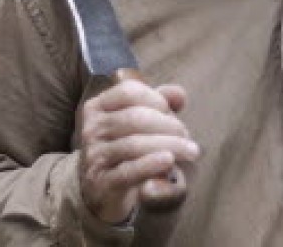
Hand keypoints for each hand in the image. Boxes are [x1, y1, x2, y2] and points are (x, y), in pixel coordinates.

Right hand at [77, 77, 198, 223]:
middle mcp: (92, 128)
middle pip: (134, 118)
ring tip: (190, 151)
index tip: (172, 112)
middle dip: (168, 125)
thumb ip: (159, 103)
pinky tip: (169, 161)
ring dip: (168, 145)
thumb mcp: (138, 122)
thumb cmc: (125, 150)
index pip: (128, 92)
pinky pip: (129, 171)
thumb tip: (179, 95)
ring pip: (134, 144)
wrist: (102, 191)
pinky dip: (151, 164)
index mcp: (98, 107)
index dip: (156, 99)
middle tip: (187, 137)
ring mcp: (95, 156)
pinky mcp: (103, 183)